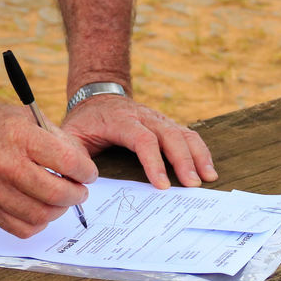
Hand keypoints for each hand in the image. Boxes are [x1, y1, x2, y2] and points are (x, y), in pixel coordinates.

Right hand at [0, 99, 98, 237]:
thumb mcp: (23, 116)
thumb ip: (55, 138)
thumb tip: (81, 163)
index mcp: (18, 136)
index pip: (65, 160)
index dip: (85, 171)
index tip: (88, 173)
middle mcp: (5, 165)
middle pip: (55, 192)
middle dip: (76, 194)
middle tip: (80, 190)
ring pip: (40, 215)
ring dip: (59, 210)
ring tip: (61, 200)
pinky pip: (20, 228)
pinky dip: (37, 222)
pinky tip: (40, 210)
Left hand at [62, 95, 216, 188]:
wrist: (97, 95)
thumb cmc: (85, 122)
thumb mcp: (71, 136)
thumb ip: (73, 157)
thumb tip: (78, 182)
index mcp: (120, 120)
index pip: (142, 139)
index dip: (154, 162)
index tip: (162, 186)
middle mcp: (144, 116)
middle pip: (169, 135)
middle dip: (183, 161)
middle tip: (193, 185)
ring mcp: (158, 119)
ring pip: (183, 133)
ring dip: (198, 155)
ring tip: (209, 177)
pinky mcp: (166, 124)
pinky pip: (187, 134)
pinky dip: (200, 150)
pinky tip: (208, 168)